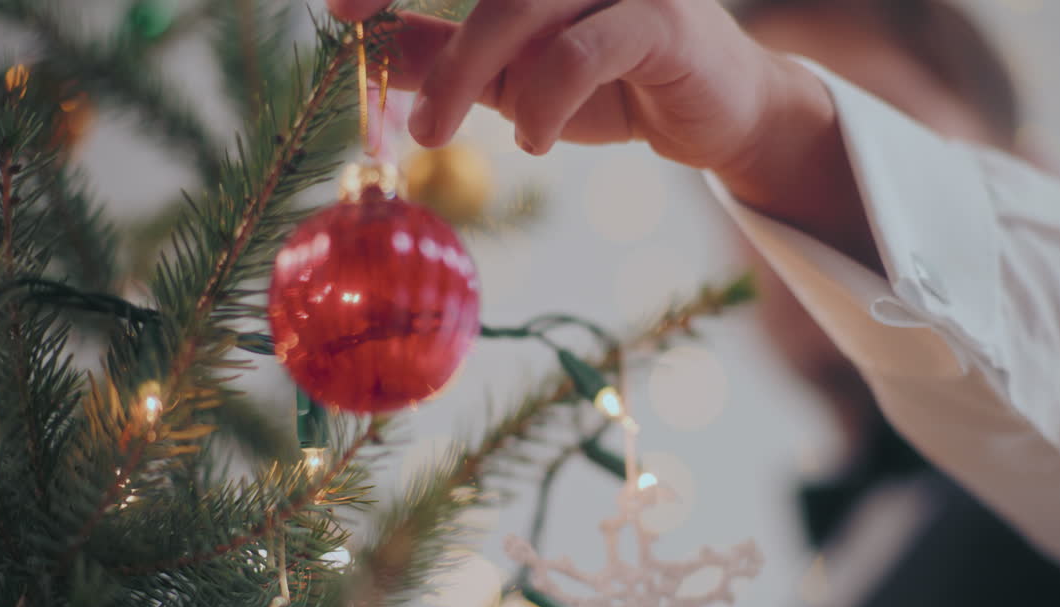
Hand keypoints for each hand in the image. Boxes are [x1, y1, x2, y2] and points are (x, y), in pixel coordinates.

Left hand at [330, 0, 874, 255]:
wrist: (722, 112)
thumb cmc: (616, 80)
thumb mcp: (515, 70)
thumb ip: (448, 50)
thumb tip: (367, 43)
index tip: (337, 7)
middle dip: (423, 21)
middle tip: (351, 32)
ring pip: (517, 2)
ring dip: (460, 70)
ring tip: (433, 131)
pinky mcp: (665, 18)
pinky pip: (583, 52)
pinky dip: (541, 100)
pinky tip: (530, 139)